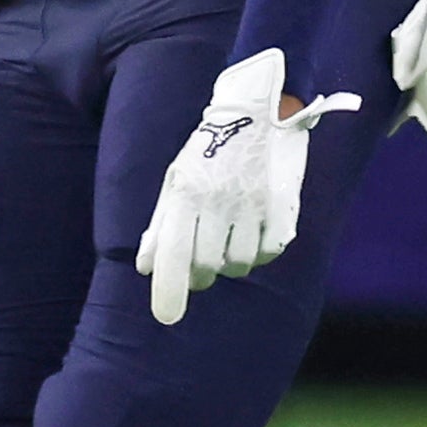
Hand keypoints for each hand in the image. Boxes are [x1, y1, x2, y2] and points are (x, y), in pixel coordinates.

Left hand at [137, 48, 362, 325]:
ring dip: (229, 263)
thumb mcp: (175, 179)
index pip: (175, 253)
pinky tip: (251, 234)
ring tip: (226, 240)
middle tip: (199, 270)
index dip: (169, 290)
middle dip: (199, 277)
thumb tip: (144, 267)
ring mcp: (253, 205)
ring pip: (239, 264)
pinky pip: (270, 252)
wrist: (255, 109)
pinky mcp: (282, 207)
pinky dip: (258, 252)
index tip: (166, 317)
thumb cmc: (207, 149)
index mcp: (187, 193)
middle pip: (207, 266)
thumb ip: (160, 225)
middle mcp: (219, 201)